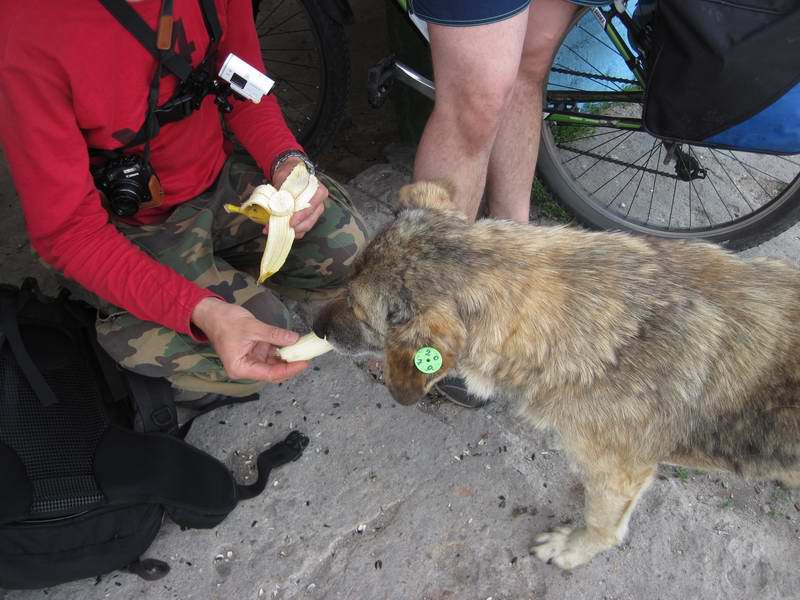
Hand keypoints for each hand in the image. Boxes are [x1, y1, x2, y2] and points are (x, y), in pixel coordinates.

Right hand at [191, 297, 308, 382]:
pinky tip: (293, 345)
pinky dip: (281, 350)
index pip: (270, 374)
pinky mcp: (253, 352)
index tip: (304, 363)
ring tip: (303, 350)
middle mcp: (245, 368)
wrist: (212, 313)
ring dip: (287, 358)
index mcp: (241, 368)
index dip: (289, 370)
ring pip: (273, 364)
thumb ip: (274, 335)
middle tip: (307, 356)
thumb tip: (294, 339)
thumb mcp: (253, 327)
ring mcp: (250, 360)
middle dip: (290, 365)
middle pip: (273, 372)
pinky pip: (270, 355)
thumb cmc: (226, 321)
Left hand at [271, 156, 326, 238]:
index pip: (311, 206)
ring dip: (291, 231)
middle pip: (310, 220)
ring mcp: (314, 212)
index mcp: (318, 191)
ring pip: (305, 226)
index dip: (301, 215)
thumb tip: (275, 204)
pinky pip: (301, 229)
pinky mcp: (307, 218)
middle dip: (295, 227)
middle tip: (280, 229)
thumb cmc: (291, 174)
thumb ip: (282, 190)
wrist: (291, 173)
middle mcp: (319, 203)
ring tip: (274, 229)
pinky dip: (291, 231)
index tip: (291, 222)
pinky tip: (280, 231)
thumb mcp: (286, 177)